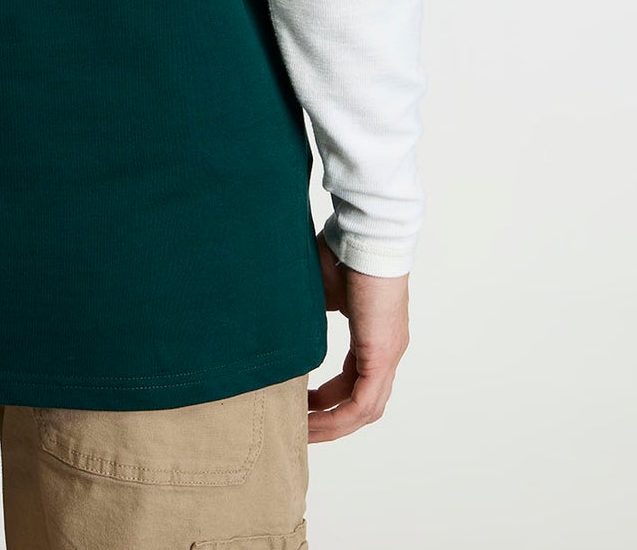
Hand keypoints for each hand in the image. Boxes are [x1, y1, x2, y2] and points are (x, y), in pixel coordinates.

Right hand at [307, 228, 410, 441]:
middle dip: (329, 419)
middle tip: (299, 427)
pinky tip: (314, 423)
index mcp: (374, 334)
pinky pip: (363, 403)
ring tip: (303, 433)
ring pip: (364, 409)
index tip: (300, 402)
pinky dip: (339, 418)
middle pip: (361, 402)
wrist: (364, 236)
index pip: (354, 378)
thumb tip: (281, 324)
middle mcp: (386, 349)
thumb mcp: (318, 290)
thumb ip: (306, 312)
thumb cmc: (342, 250)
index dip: (328, 396)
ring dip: (334, 425)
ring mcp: (388, 354)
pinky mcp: (382, 355)